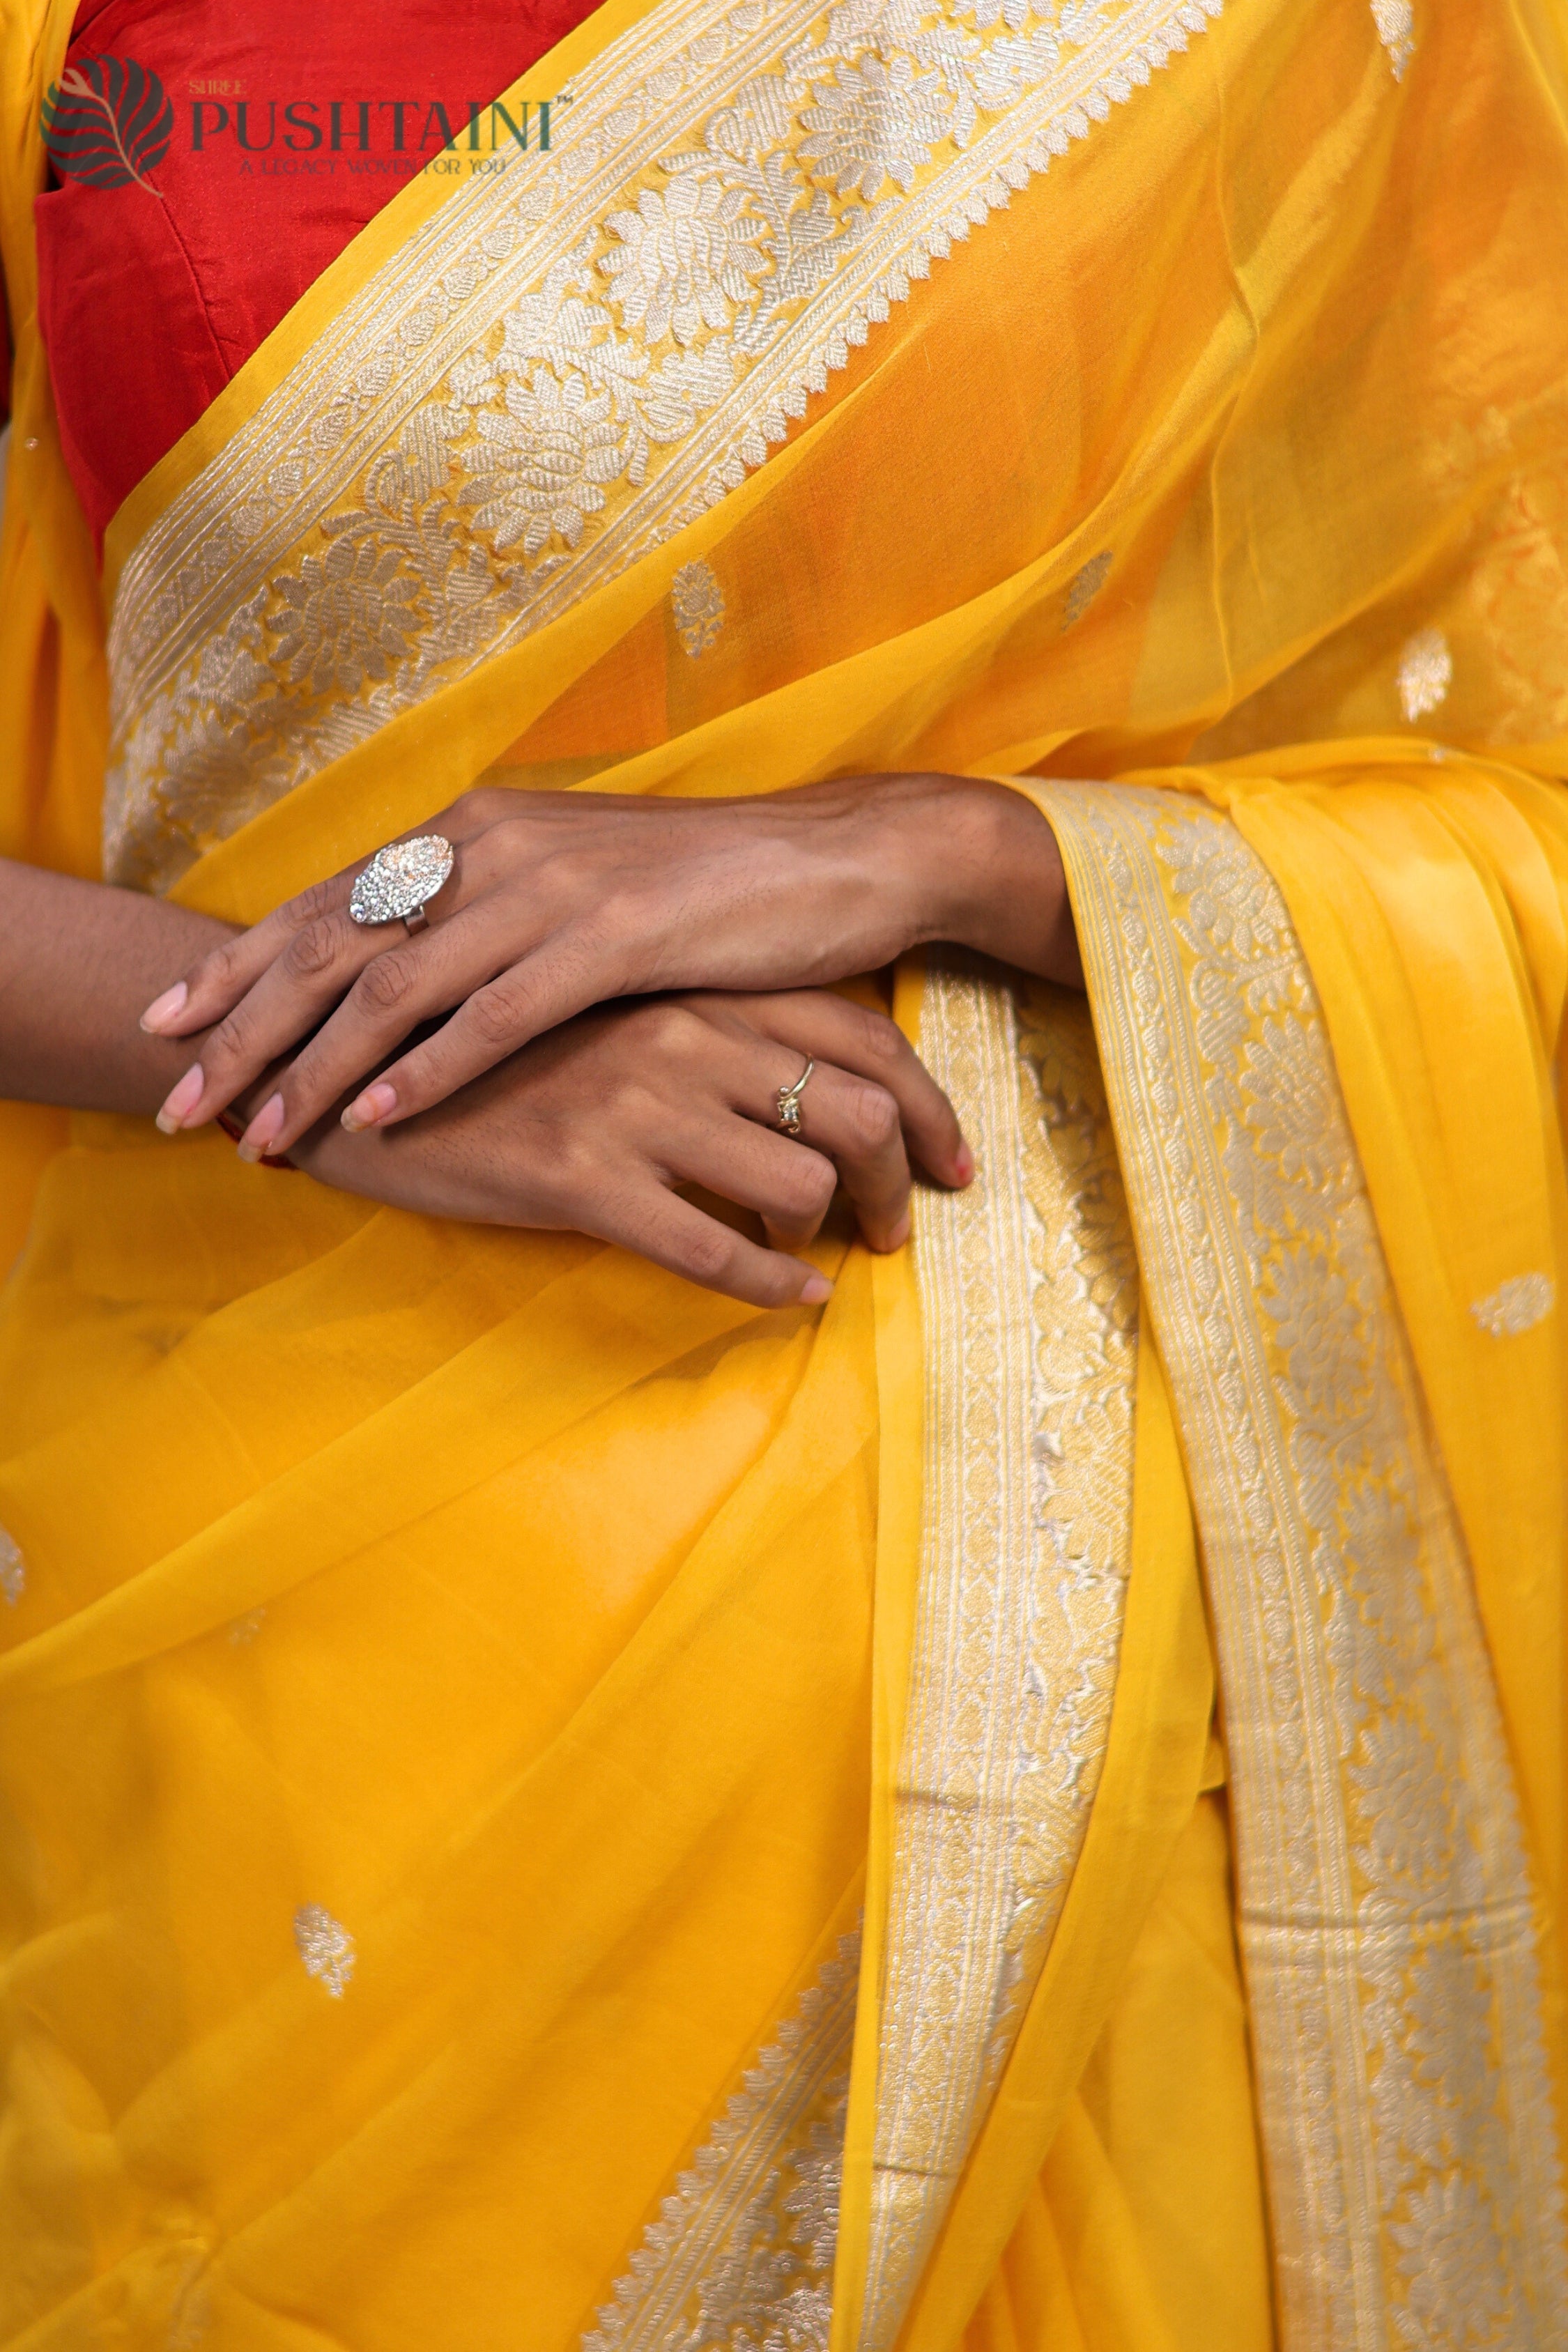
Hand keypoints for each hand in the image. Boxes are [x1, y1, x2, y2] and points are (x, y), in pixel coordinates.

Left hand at [140, 774, 1077, 1160]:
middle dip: (246, 1028)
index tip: (171, 1025)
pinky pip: (497, 1013)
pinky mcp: (612, 936)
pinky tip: (381, 1113)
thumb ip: (484, 915)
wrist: (834, 860)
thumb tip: (407, 966)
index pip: (330, 904)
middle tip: (181, 1099)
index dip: (242, 966)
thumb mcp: (571, 889)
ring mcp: (550, 888)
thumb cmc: (701, 889)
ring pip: (400, 986)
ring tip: (259, 1128)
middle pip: (337, 945)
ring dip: (319, 1064)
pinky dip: (431, 1066)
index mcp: (477, 831)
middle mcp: (494, 846)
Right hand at [282, 988, 970, 1307]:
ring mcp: (635, 1105)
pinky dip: (773, 1287)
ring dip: (838, 1237)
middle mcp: (683, 1036)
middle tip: (901, 1229)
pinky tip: (793, 1304)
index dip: (928, 1108)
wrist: (357, 1071)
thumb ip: (706, 1029)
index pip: (862, 1036)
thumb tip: (797, 1088)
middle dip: (901, 1181)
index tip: (952, 1162)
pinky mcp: (583, 1176)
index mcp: (696, 989)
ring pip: (800, 1180)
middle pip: (855, 1108)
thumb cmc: (499, 1051)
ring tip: (829, 1260)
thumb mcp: (612, 1015)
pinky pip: (713, 1248)